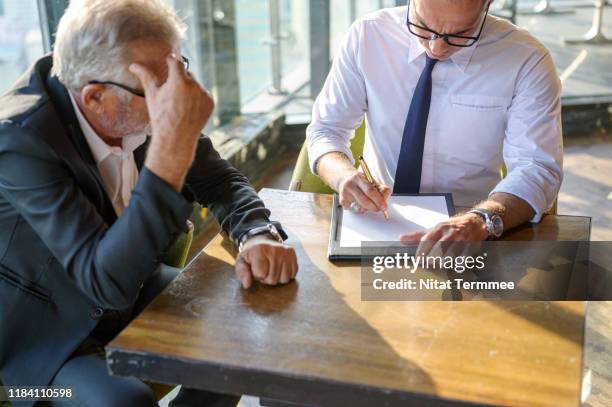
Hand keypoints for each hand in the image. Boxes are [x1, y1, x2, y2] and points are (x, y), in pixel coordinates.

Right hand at [130, 55, 214, 189]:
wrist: (176, 139)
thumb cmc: (161, 117)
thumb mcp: (152, 95)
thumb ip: (145, 77)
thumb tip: (133, 65)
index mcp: (179, 81)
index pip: (176, 62)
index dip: (171, 60)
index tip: (169, 61)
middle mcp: (195, 85)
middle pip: (186, 74)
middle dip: (179, 79)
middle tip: (172, 92)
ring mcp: (204, 94)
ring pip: (196, 84)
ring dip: (189, 88)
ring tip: (179, 103)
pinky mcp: (211, 102)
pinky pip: (203, 94)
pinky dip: (197, 98)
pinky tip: (188, 109)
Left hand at [235, 235, 297, 288]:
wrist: (261, 241)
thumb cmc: (251, 254)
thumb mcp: (241, 262)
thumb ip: (242, 273)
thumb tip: (247, 285)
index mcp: (259, 250)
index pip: (261, 275)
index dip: (257, 275)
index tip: (255, 268)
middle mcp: (274, 249)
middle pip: (273, 279)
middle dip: (267, 278)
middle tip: (264, 269)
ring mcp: (285, 251)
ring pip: (284, 279)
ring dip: (277, 278)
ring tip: (272, 269)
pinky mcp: (292, 253)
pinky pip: (293, 274)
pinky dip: (286, 274)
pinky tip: (280, 267)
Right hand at [338, 172, 390, 213]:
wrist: (344, 180)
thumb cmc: (360, 182)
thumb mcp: (371, 181)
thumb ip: (380, 188)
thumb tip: (385, 197)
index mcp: (358, 178)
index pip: (370, 190)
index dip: (379, 200)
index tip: (384, 206)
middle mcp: (350, 185)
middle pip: (364, 201)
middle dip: (375, 207)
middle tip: (380, 209)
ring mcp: (344, 194)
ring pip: (360, 208)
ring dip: (368, 209)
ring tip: (370, 205)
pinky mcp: (342, 202)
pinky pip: (355, 210)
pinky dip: (361, 210)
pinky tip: (361, 204)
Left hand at [400, 213, 487, 256]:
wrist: (474, 223)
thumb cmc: (451, 228)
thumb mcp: (435, 229)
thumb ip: (419, 236)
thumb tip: (401, 238)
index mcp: (440, 228)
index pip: (427, 240)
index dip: (421, 252)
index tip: (417, 260)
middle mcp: (450, 233)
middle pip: (438, 249)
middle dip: (431, 259)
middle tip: (428, 264)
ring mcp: (462, 240)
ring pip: (450, 255)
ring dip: (443, 262)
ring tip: (440, 264)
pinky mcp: (471, 247)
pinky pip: (462, 259)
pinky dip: (457, 264)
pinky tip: (454, 265)